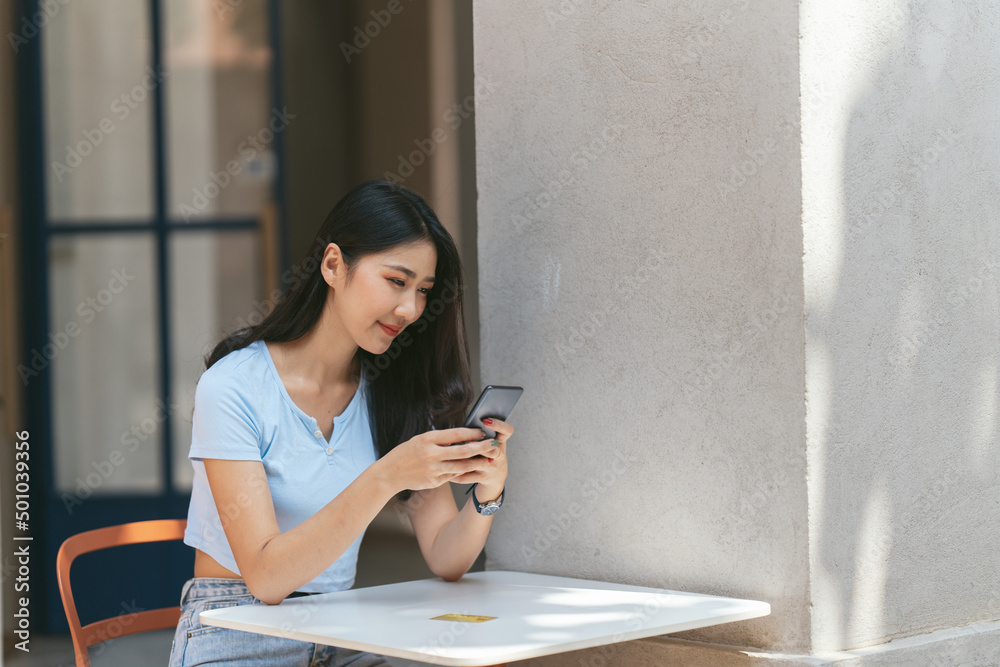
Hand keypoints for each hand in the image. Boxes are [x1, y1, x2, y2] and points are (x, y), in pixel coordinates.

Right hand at [378, 427, 497, 492]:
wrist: (390, 474)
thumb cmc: (406, 453)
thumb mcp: (420, 440)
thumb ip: (439, 440)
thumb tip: (461, 437)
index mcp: (428, 439)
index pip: (455, 434)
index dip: (472, 433)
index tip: (483, 431)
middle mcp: (431, 454)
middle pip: (463, 451)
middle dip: (481, 448)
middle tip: (494, 445)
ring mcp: (433, 469)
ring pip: (462, 466)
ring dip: (477, 463)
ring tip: (489, 460)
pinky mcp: (434, 481)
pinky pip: (453, 476)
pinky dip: (464, 472)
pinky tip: (473, 469)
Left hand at [450, 418, 510, 499]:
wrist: (496, 477)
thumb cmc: (490, 454)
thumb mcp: (491, 442)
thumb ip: (480, 435)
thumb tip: (462, 425)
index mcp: (500, 441)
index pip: (507, 431)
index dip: (499, 425)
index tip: (486, 421)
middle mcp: (499, 455)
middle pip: (490, 449)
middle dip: (476, 445)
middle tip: (464, 441)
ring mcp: (491, 467)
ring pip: (474, 463)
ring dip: (459, 459)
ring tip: (446, 454)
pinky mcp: (483, 478)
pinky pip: (465, 476)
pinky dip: (453, 473)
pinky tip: (444, 469)